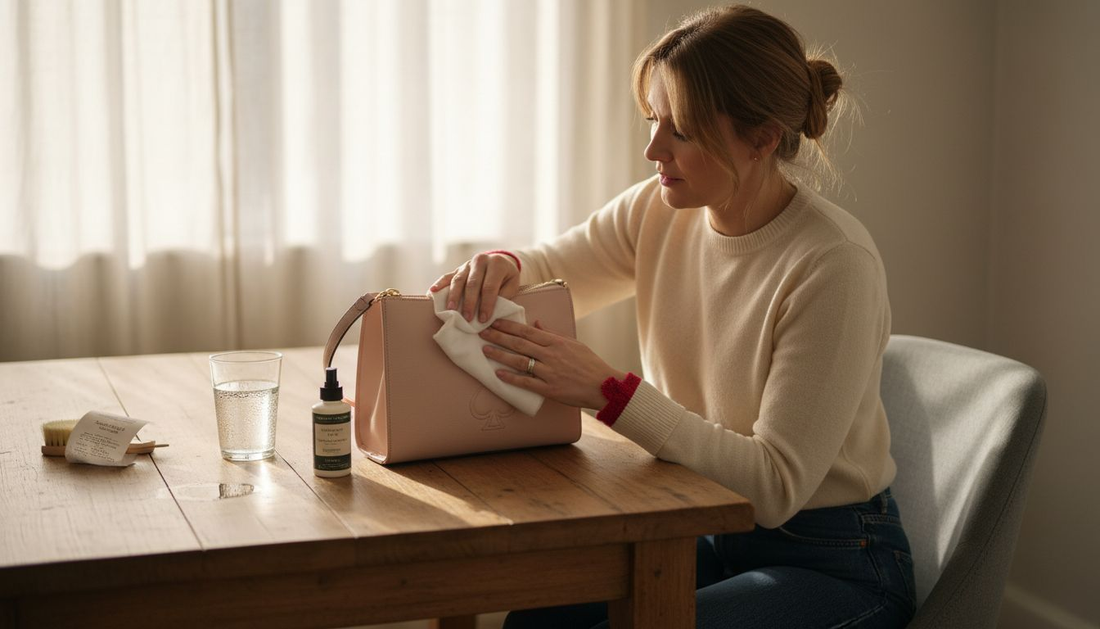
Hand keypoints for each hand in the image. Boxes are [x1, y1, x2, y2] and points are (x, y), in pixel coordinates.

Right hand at [429, 252, 520, 322]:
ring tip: (451, 310)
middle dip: (469, 303)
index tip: (483, 319)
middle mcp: (480, 261)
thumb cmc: (507, 277)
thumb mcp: (512, 284)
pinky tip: (432, 292)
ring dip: (454, 296)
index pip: (489, 287)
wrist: (500, 261)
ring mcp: (467, 264)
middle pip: (472, 283)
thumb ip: (503, 295)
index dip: (486, 304)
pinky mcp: (458, 268)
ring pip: (458, 280)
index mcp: (496, 264)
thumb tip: (492, 311)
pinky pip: (447, 276)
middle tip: (467, 318)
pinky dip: (439, 284)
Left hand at [479, 319, 626, 409]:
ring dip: (500, 355)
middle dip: (499, 336)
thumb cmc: (590, 364)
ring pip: (520, 361)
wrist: (603, 386)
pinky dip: (511, 378)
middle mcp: (551, 355)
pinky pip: (526, 382)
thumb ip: (552, 334)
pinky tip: (498, 374)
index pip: (527, 331)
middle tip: (482, 332)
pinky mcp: (549, 389)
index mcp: (556, 342)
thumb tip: (535, 324)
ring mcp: (549, 372)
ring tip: (485, 350)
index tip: (495, 321)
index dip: (509, 326)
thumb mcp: (573, 344)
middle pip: (520, 343)